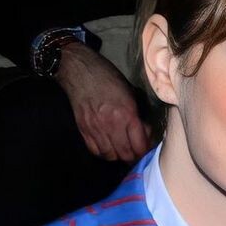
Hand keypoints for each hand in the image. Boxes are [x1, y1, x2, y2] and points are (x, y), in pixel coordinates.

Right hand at [55, 41, 151, 162]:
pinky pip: (95, 151)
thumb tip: (144, 134)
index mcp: (126, 114)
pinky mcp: (83, 129)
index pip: (139, 146)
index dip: (145, 151)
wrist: (79, 69)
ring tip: (122, 149)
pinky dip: (104, 152)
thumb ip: (137, 116)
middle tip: (135, 151)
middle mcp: (111, 125)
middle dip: (133, 156)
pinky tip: (108, 146)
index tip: (147, 147)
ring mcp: (95, 129)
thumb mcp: (130, 93)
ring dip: (118, 156)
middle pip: (126, 155)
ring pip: (110, 156)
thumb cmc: (108, 77)